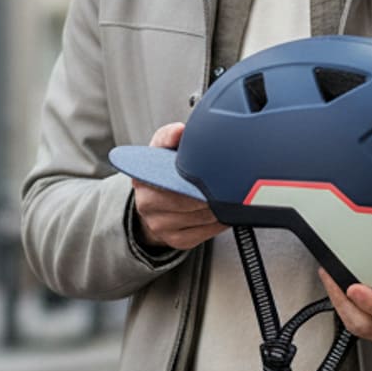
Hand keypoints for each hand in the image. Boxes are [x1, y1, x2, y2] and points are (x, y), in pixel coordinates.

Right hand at [131, 122, 224, 252]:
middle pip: (190, 200)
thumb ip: (170, 136)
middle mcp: (147, 204)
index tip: (208, 171)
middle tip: (229, 180)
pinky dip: (221, 220)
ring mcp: (160, 226)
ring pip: (202, 216)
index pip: (170, 178)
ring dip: (221, 205)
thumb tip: (179, 130)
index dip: (193, 175)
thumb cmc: (162, 172)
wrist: (154, 201)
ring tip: (229, 193)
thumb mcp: (162, 148)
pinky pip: (208, 231)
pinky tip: (224, 209)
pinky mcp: (177, 240)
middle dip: (212, 191)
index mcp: (142, 178)